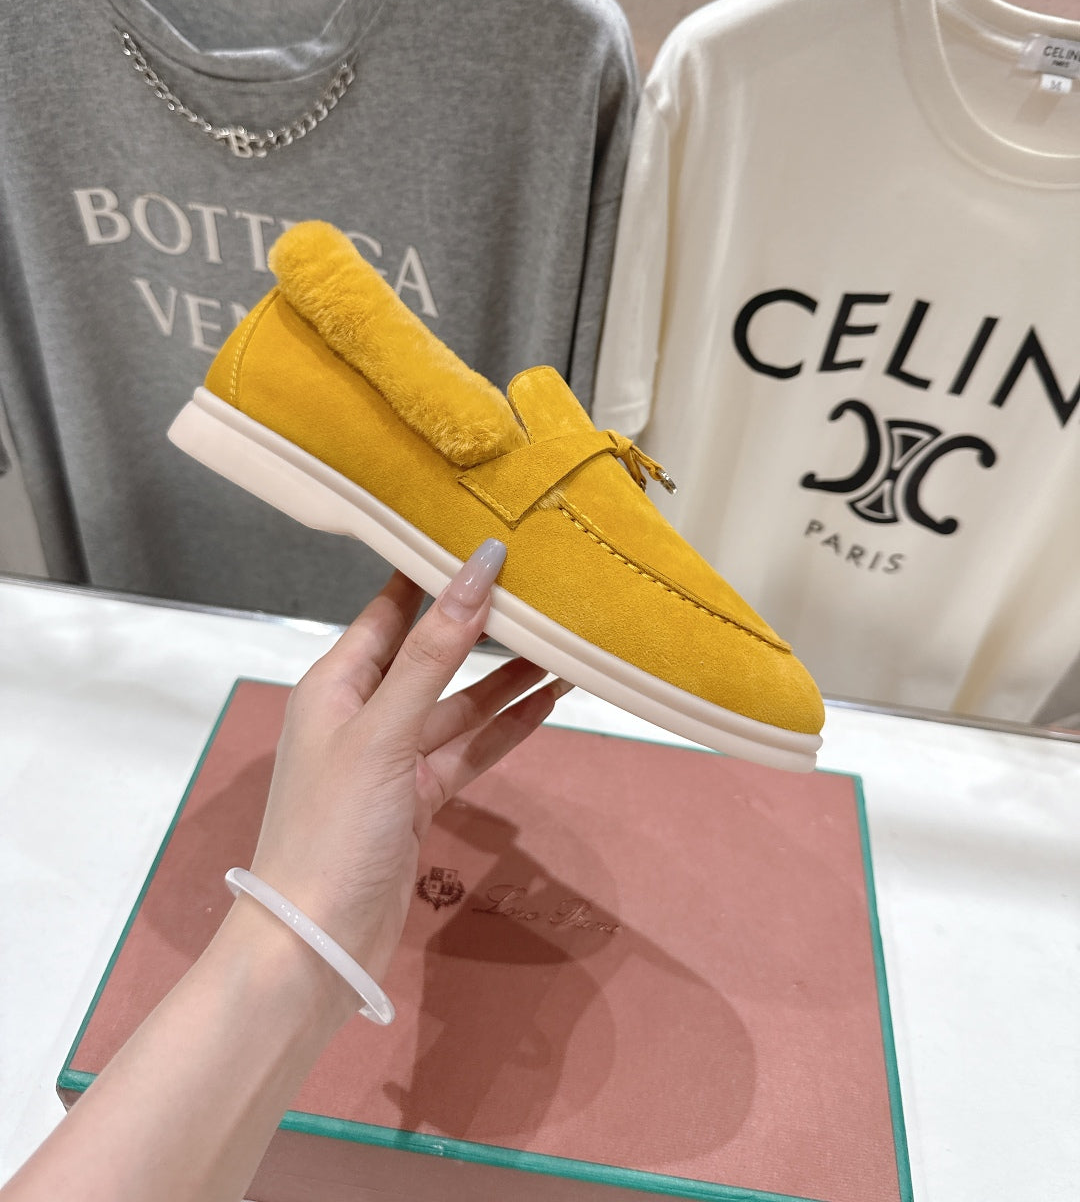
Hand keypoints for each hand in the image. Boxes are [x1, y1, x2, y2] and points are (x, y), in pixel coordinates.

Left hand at [245, 539, 568, 992]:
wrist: (314, 946)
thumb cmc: (333, 826)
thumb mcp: (383, 732)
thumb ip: (433, 653)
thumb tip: (478, 568)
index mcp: (336, 683)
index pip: (388, 607)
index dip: (431, 570)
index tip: (482, 533)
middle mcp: (362, 712)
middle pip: (430, 654)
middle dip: (480, 624)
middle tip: (541, 584)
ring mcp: (391, 760)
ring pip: (457, 705)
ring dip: (505, 679)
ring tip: (564, 643)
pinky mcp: (415, 801)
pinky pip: (467, 752)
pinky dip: (504, 730)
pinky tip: (549, 702)